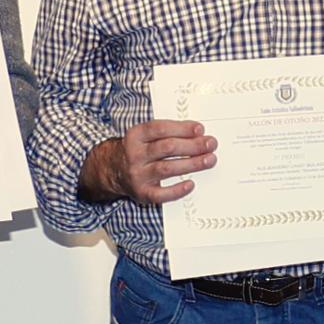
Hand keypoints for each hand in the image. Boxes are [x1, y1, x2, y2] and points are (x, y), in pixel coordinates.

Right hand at [83, 119, 217, 205]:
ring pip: (167, 168)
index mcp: (136, 136)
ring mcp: (138, 175)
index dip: (181, 128)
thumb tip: (197, 134)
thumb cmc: (138, 150)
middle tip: (211, 144)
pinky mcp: (142, 192)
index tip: (200, 129)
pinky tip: (190, 184)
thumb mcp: (145, 136)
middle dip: (192, 146)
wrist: (113, 170)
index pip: (160, 129)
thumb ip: (167, 133)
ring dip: (191, 164)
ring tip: (209, 160)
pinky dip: (177, 190)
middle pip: (167, 148)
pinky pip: (161, 194)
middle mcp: (135, 155)